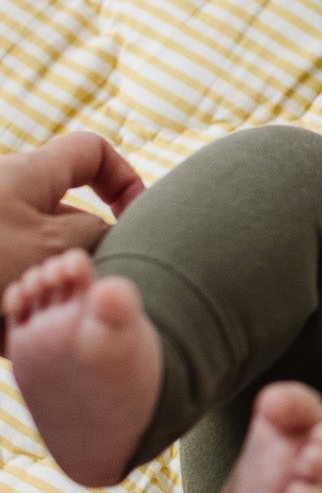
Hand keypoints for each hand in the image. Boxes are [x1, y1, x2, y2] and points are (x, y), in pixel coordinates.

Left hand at [0, 133, 144, 314]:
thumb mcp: (50, 248)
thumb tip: (113, 236)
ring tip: (51, 322)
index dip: (125, 180)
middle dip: (86, 256)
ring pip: (40, 261)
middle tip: (93, 293)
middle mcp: (6, 196)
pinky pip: (10, 288)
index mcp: (28, 173)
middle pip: (68, 215)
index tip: (137, 223)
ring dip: (52, 291)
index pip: (91, 152)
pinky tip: (15, 341)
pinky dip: (19, 312)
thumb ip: (96, 236)